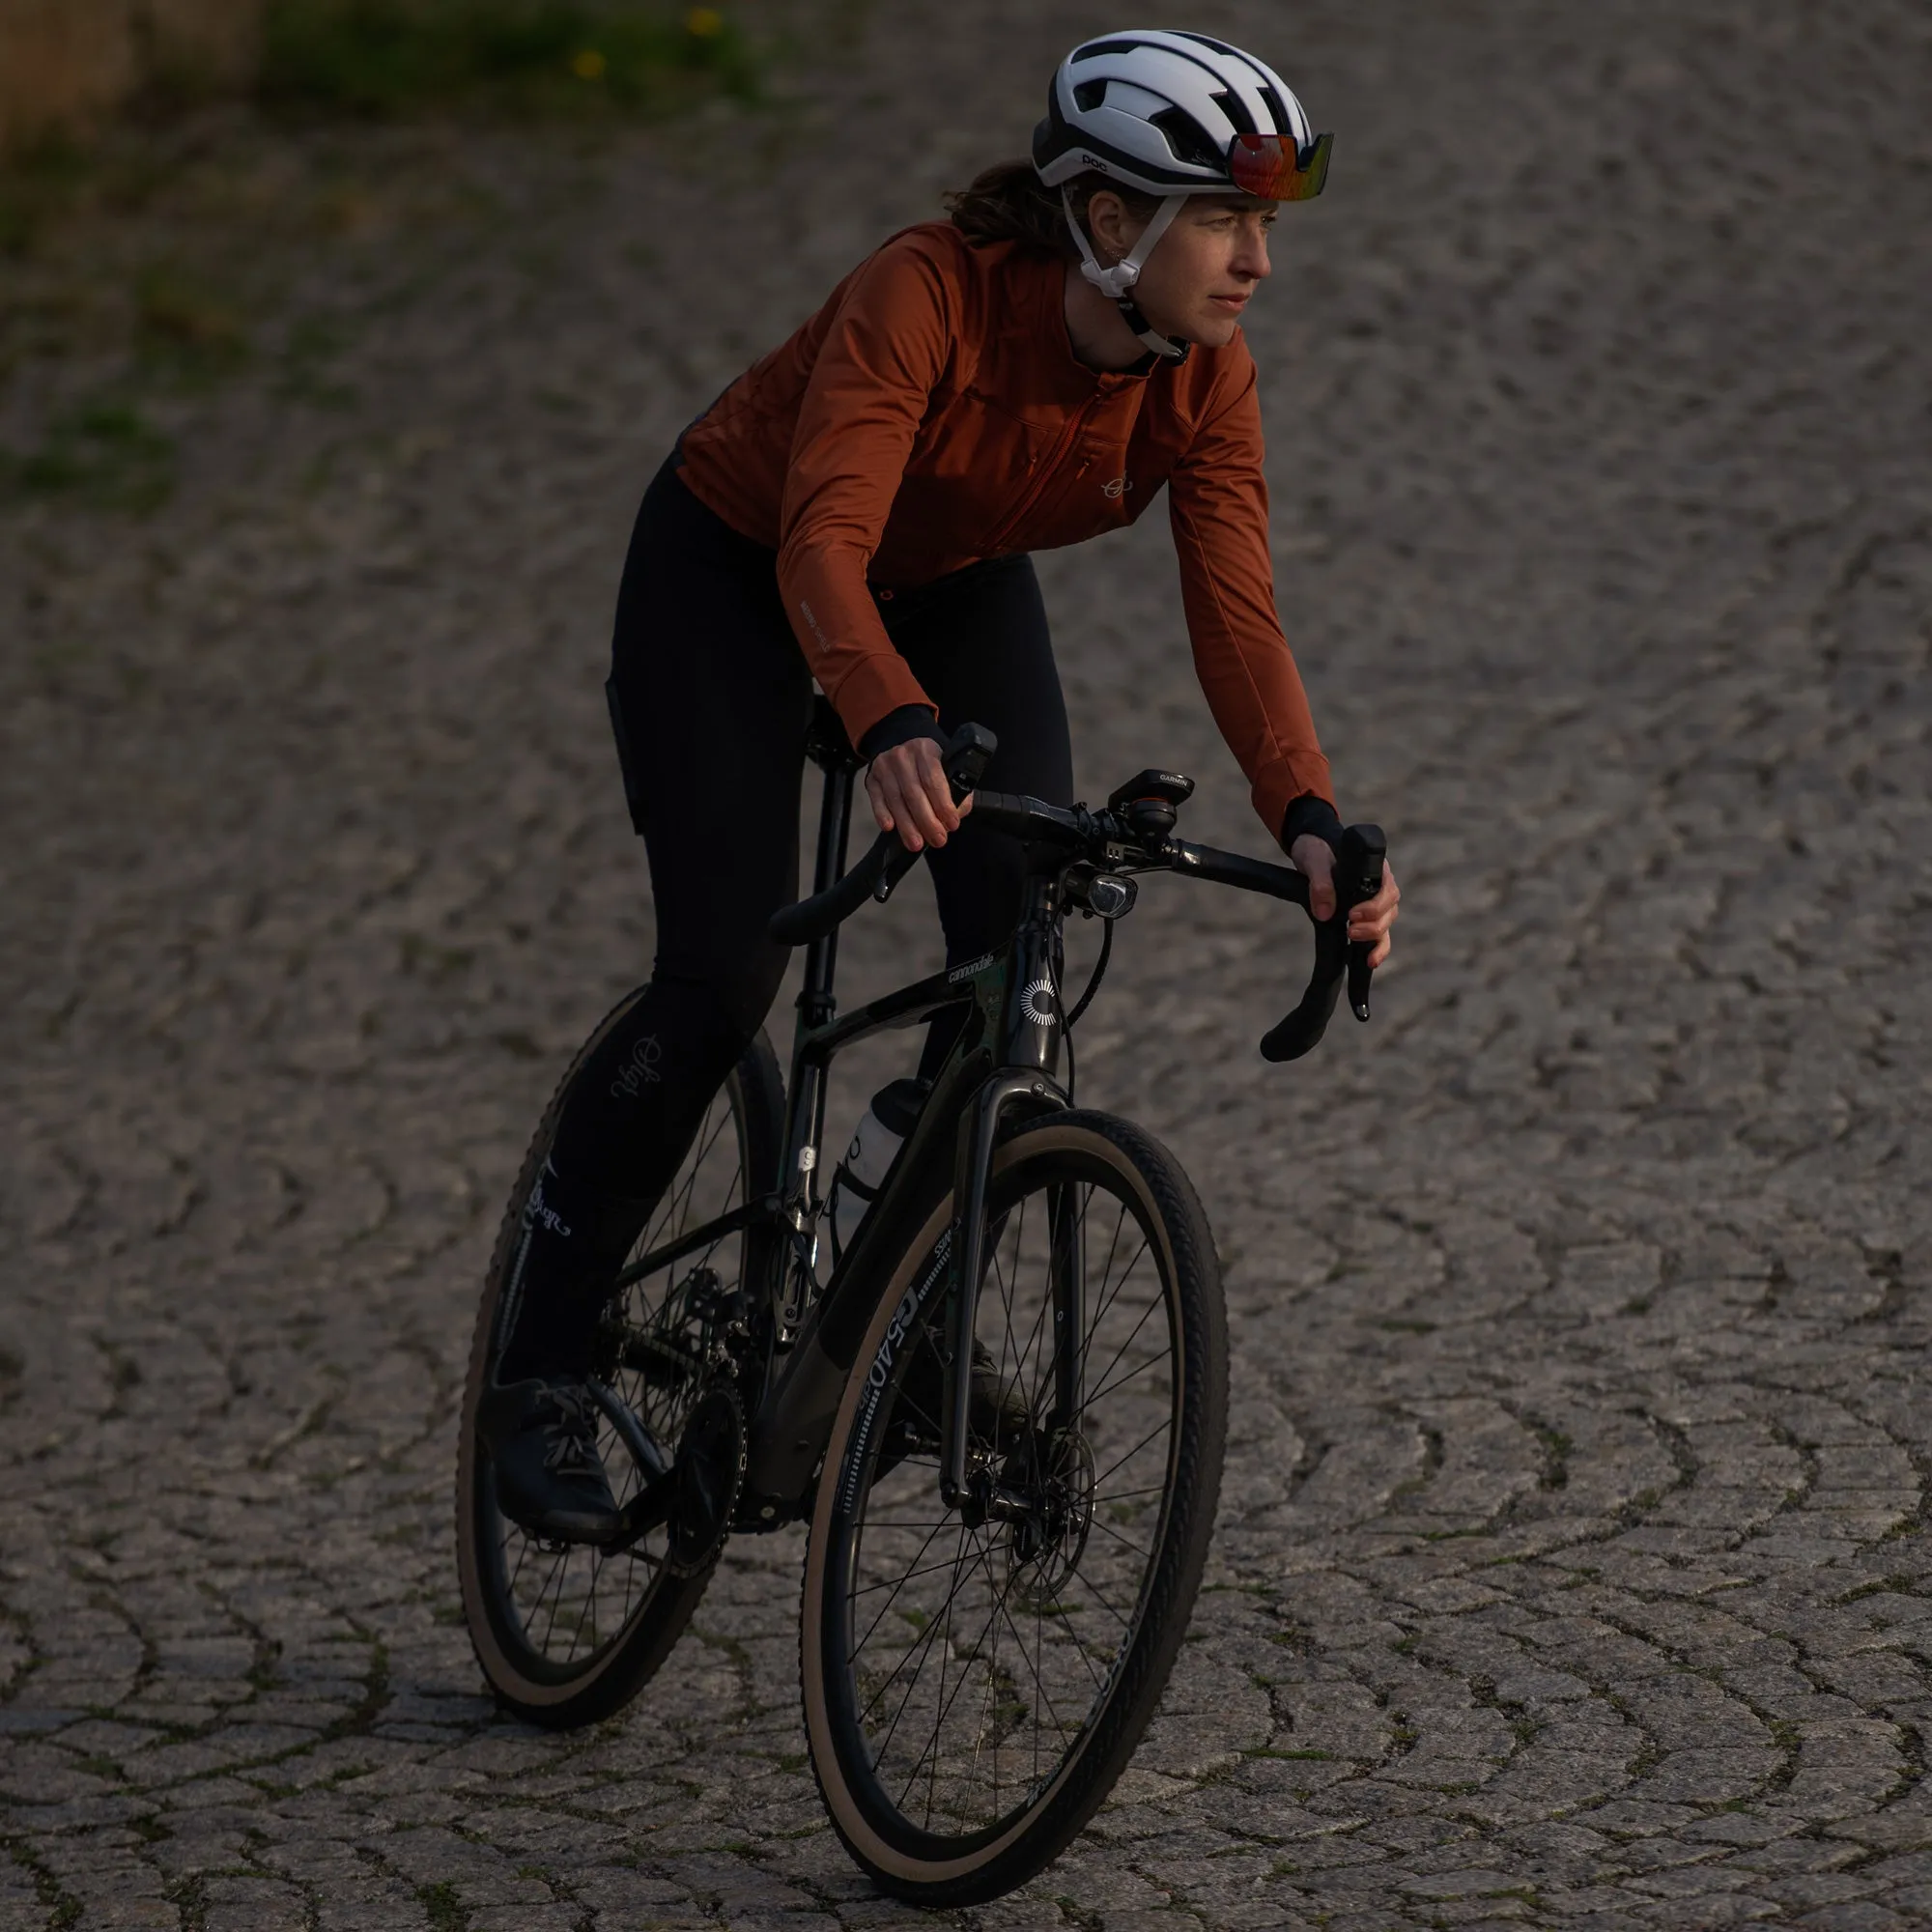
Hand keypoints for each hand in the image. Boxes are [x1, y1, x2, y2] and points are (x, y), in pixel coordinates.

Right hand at [866, 738, 972, 852]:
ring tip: (917, 843)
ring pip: (896, 800)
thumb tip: (955, 815)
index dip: (943, 805)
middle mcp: (903, 756)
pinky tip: (890, 827)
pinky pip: (877, 800)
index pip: (934, 780)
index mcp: (926, 750)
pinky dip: (882, 814)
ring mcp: (884, 766)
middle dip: (927, 821)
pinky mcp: (871, 779)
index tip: (952, 824)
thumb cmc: (928, 767)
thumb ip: (956, 792)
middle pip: (914, 793)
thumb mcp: (947, 770)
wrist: (902, 754)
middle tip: (937, 840)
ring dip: (907, 825)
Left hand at [1289, 834, 1399, 968]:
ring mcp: (1376, 902)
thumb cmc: (1317, 850)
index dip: (1374, 907)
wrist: (1312, 853)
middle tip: (1350, 931)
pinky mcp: (1366, 916)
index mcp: (1376, 868)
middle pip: (1390, 910)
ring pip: (1386, 924)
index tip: (1352, 915)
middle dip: (1372, 925)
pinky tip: (1370, 962)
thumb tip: (1325, 913)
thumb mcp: (1314, 860)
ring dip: (1374, 938)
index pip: (1387, 890)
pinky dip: (1377, 949)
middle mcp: (1381, 886)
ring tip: (1353, 942)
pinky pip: (1379, 935)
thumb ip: (1320, 882)